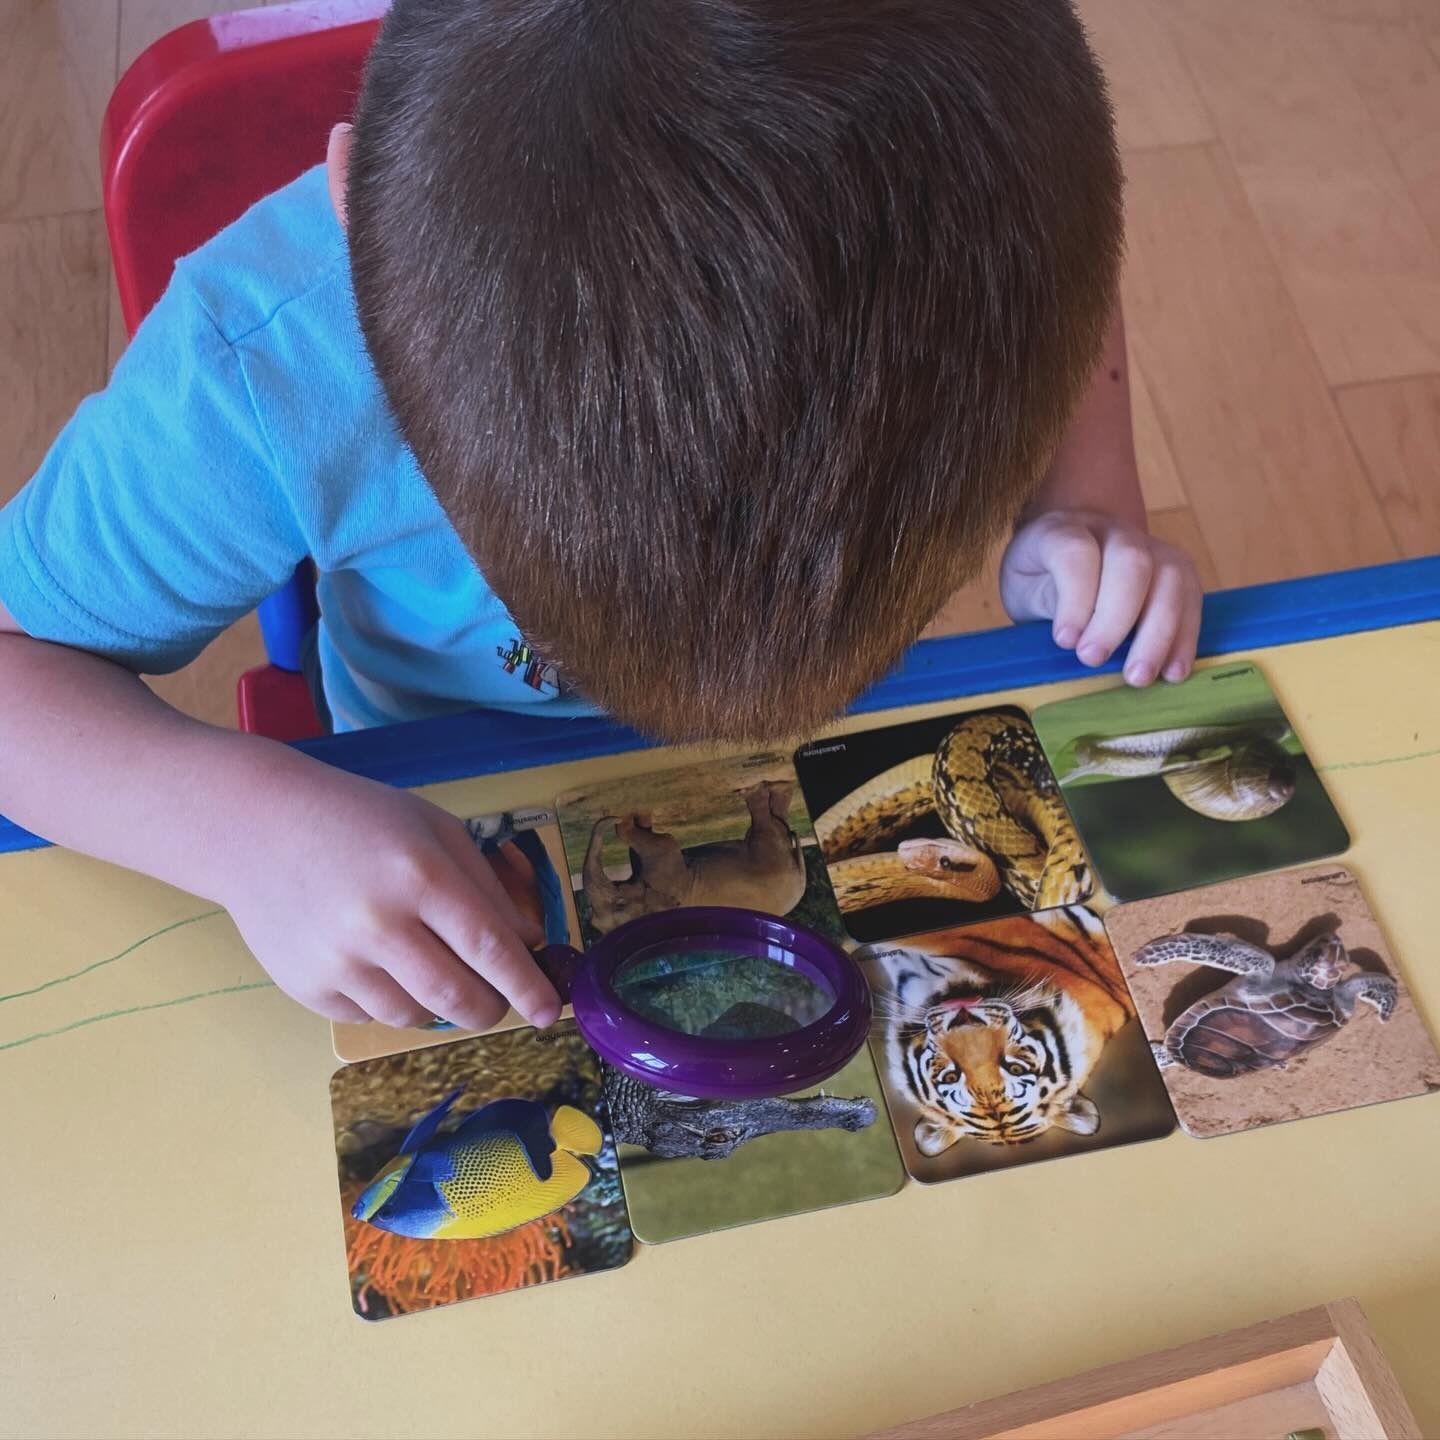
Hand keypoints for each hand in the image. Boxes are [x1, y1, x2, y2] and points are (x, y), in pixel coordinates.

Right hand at [217, 767, 558, 1030]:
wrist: (258, 827)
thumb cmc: (361, 820)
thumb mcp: (436, 831)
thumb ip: (486, 889)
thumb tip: (527, 945)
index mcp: (420, 875)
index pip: (489, 947)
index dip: (527, 986)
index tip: (550, 1012)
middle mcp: (379, 923)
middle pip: (458, 995)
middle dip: (491, 1006)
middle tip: (496, 997)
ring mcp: (337, 960)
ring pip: (416, 1015)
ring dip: (438, 1003)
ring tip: (424, 960)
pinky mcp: (306, 987)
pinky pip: (370, 1016)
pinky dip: (388, 999)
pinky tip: (374, 959)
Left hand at [1000, 509, 1201, 684]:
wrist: (1072, 552)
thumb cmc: (1041, 577)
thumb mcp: (1022, 588)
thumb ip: (1044, 606)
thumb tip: (1072, 643)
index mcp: (1063, 531)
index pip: (1077, 554)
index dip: (1074, 598)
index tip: (1065, 641)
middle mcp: (1113, 531)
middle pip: (1131, 563)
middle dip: (1115, 618)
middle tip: (1093, 660)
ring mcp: (1151, 546)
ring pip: (1171, 578)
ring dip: (1158, 633)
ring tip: (1137, 676)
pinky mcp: (1178, 570)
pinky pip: (1192, 598)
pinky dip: (1185, 638)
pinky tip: (1172, 672)